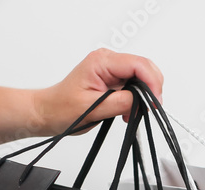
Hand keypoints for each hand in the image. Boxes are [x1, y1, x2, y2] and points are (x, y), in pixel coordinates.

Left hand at [32, 49, 162, 135]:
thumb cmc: (62, 108)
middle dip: (151, 89)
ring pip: (142, 77)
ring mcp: (111, 69)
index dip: (152, 83)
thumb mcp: (93, 108)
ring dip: (144, 96)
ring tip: (131, 113)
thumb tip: (143, 100)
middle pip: (145, 67)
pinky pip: (135, 85)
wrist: (49, 112)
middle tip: (147, 110)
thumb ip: (121, 102)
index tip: (155, 103)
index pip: (138, 64)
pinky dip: (138, 99)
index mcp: (101, 62)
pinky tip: (127, 111)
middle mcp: (108, 61)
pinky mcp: (113, 79)